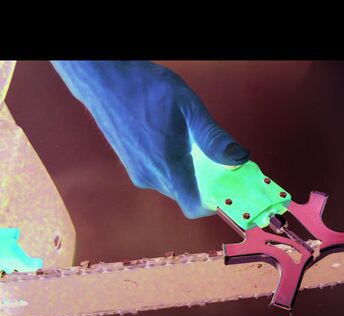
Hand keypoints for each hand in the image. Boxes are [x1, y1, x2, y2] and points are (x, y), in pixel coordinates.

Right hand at [52, 61, 248, 218]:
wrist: (104, 80)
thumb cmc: (146, 89)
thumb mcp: (189, 108)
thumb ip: (214, 138)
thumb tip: (239, 158)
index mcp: (167, 164)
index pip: (193, 206)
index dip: (212, 204)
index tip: (224, 188)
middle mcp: (150, 176)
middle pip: (187, 195)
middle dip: (204, 183)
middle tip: (215, 161)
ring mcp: (138, 173)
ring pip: (174, 186)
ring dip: (189, 173)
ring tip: (191, 145)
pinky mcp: (132, 168)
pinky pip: (161, 177)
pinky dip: (174, 168)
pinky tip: (175, 144)